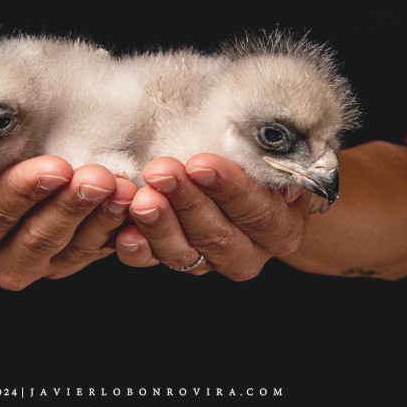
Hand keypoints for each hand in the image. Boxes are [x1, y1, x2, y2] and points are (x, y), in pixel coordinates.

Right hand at [0, 146, 136, 289]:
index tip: (56, 167)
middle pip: (38, 236)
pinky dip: (117, 229)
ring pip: (73, 249)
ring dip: (102, 218)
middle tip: (99, 178)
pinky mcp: (67, 265)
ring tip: (124, 189)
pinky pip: (97, 252)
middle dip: (71, 205)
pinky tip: (134, 205)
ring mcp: (36, 268)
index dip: (25, 190)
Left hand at [115, 154, 309, 279]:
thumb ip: (267, 153)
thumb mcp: (270, 150)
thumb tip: (263, 144)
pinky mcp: (174, 261)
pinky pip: (151, 261)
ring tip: (142, 198)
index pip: (257, 211)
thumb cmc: (254, 155)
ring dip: (159, 225)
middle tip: (161, 173)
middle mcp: (247, 253)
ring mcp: (209, 262)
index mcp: (280, 227)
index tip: (201, 164)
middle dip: (187, 202)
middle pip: (217, 235)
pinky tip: (126, 233)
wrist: (239, 175)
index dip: (230, 189)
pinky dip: (137, 249)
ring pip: (182, 253)